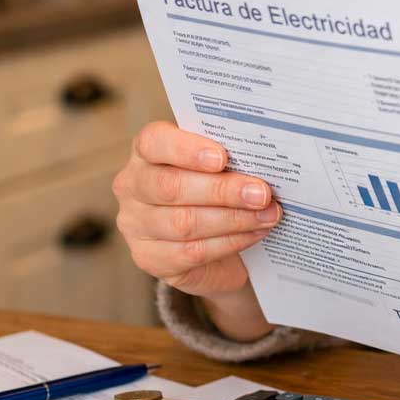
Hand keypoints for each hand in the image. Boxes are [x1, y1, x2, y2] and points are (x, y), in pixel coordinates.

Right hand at [112, 121, 279, 297]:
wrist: (218, 245)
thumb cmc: (218, 190)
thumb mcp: (222, 166)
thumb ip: (232, 158)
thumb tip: (264, 160)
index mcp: (147, 151)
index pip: (154, 141)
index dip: (187, 149)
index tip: (222, 158)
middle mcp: (133, 186)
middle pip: (170, 186)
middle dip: (222, 190)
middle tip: (261, 193)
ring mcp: (135, 225)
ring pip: (183, 223)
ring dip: (233, 219)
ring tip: (267, 215)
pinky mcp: (149, 258)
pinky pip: (191, 252)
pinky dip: (229, 242)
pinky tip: (254, 234)